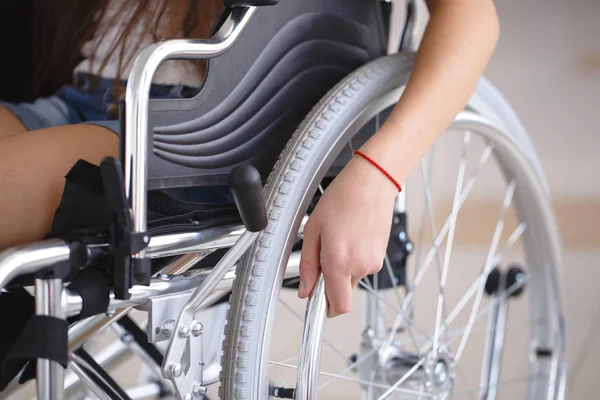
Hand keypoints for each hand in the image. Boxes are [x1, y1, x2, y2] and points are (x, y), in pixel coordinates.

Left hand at [298, 155, 398, 316]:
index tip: (315, 302)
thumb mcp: (313, 230)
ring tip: (338, 237)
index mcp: (339, 262)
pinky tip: (350, 235)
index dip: (325, 308)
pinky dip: (353, 257)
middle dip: (330, 280)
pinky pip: (362, 266)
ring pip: (351, 278)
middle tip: (324, 252)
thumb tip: (305, 290)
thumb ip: (309, 265)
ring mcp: (373, 262)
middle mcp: (359, 266)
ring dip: (342, 266)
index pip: (338, 306)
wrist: (372, 183)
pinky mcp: (381, 256)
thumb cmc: (342, 199)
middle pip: (342, 292)